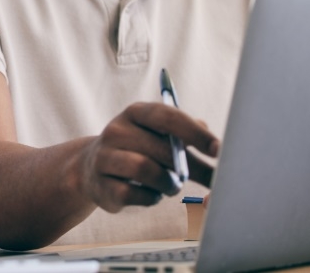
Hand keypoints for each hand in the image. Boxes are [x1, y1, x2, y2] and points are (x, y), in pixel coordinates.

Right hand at [75, 102, 218, 213]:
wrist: (91, 168)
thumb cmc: (138, 150)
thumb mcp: (158, 135)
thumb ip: (187, 136)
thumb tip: (218, 147)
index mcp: (135, 112)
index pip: (167, 116)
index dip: (195, 132)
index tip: (217, 149)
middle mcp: (116, 130)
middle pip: (161, 148)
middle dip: (186, 167)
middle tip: (197, 178)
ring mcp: (104, 157)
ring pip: (145, 170)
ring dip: (168, 183)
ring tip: (172, 186)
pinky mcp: (101, 185)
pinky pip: (133, 194)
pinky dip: (150, 198)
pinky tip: (152, 194)